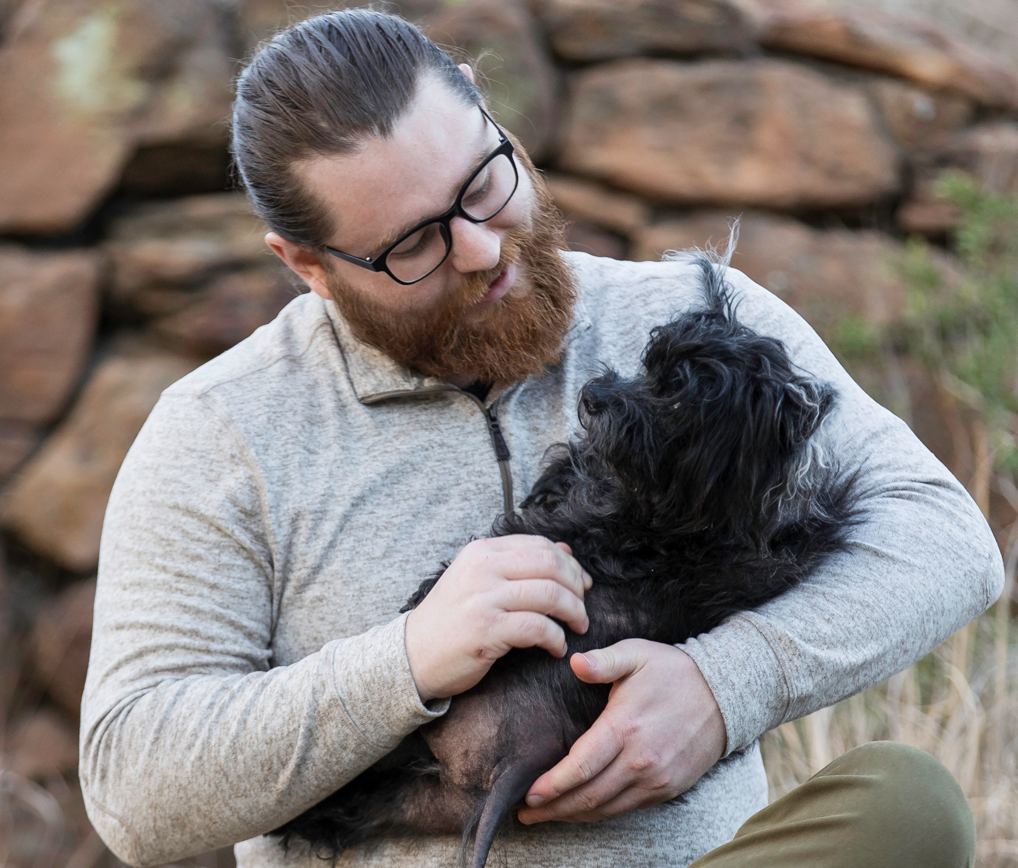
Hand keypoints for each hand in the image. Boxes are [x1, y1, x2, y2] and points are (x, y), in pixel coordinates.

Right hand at [405, 537, 590, 700]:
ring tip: (576, 627)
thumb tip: (565, 550)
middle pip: (551, 565)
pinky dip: (556, 639)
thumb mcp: (478, 579)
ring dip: (573, 613)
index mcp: (482, 551)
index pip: (541, 545)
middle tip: (583, 609)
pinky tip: (556, 648)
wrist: (412, 654)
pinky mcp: (486, 630)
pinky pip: (538, 628)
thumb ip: (518, 562)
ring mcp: (483, 598)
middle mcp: (483, 568)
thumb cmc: (451, 619)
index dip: (570, 564)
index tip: (582, 584)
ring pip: (550, 594)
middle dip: (576, 587)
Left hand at [517, 639, 725, 823]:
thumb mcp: (637, 653)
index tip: (527, 795)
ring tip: (546, 816)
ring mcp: (656, 779)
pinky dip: (600, 814)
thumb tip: (574, 662)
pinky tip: (582, 810)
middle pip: (587, 796)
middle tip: (525, 815)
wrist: (725, 693)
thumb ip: (603, 661)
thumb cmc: (673, 670)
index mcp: (625, 727)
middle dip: (553, 809)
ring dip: (573, 816)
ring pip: (606, 809)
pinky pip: (627, 809)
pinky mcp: (668, 789)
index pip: (579, 767)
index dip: (550, 786)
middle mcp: (640, 761)